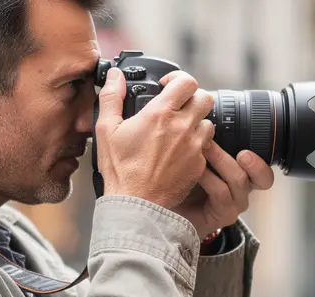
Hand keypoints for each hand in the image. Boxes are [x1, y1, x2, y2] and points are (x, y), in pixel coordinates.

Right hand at [94, 68, 215, 209]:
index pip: (186, 81)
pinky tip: (180, 152)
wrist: (136, 204)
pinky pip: (205, 147)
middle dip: (192, 98)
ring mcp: (193, 146)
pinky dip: (196, 146)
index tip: (168, 86)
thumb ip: (111, 97)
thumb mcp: (106, 130)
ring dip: (196, 122)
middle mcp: (182, 127)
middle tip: (178, 107)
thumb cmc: (120, 169)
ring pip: (208, 122)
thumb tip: (115, 76)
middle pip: (204, 98)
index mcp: (160, 114)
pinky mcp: (198, 164)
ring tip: (180, 131)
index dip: (178, 79)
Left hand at [171, 146, 274, 238]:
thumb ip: (206, 141)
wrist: (162, 211)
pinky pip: (222, 193)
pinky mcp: (223, 215)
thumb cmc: (178, 182)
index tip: (246, 146)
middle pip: (263, 177)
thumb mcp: (195, 157)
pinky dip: (210, 178)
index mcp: (240, 174)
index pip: (262, 168)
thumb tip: (205, 118)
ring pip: (239, 180)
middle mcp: (241, 190)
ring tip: (203, 147)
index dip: (261, 159)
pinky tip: (196, 171)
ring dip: (221, 160)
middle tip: (239, 151)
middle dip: (252, 161)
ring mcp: (234, 204)